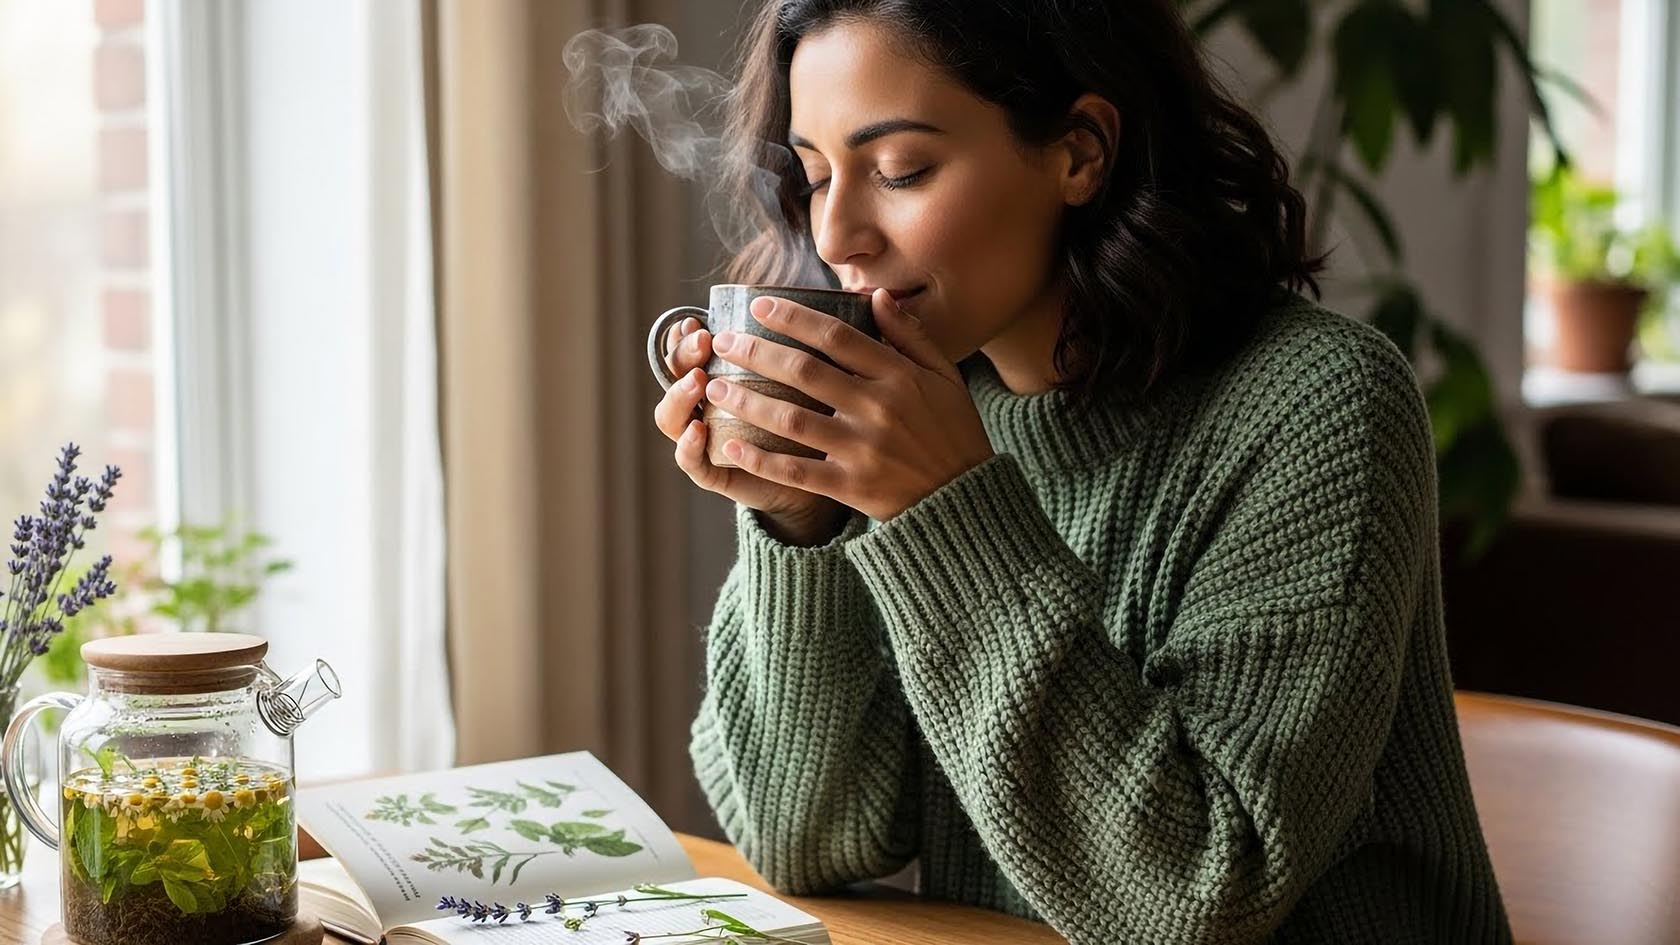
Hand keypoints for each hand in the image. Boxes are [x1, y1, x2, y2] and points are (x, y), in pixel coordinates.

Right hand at [651, 316, 849, 545]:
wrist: (823, 480)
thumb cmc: (831, 417)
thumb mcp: (834, 378)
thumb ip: (842, 342)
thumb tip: (876, 294)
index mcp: (728, 372)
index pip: (693, 346)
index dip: (688, 333)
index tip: (700, 320)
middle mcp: (710, 403)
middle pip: (677, 373)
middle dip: (683, 354)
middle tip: (703, 341)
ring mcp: (708, 438)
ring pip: (671, 416)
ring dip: (681, 396)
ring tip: (700, 383)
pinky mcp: (715, 472)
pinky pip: (692, 461)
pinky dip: (690, 447)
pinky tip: (700, 432)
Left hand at [704, 289, 993, 521]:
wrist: (964, 500)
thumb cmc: (953, 432)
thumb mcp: (945, 377)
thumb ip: (911, 336)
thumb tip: (876, 296)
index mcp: (899, 376)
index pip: (835, 336)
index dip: (792, 317)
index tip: (758, 306)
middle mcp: (878, 408)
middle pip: (803, 371)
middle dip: (755, 351)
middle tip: (723, 342)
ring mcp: (863, 449)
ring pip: (791, 418)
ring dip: (747, 400)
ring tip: (715, 387)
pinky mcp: (852, 487)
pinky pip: (797, 471)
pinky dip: (761, 459)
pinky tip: (731, 446)